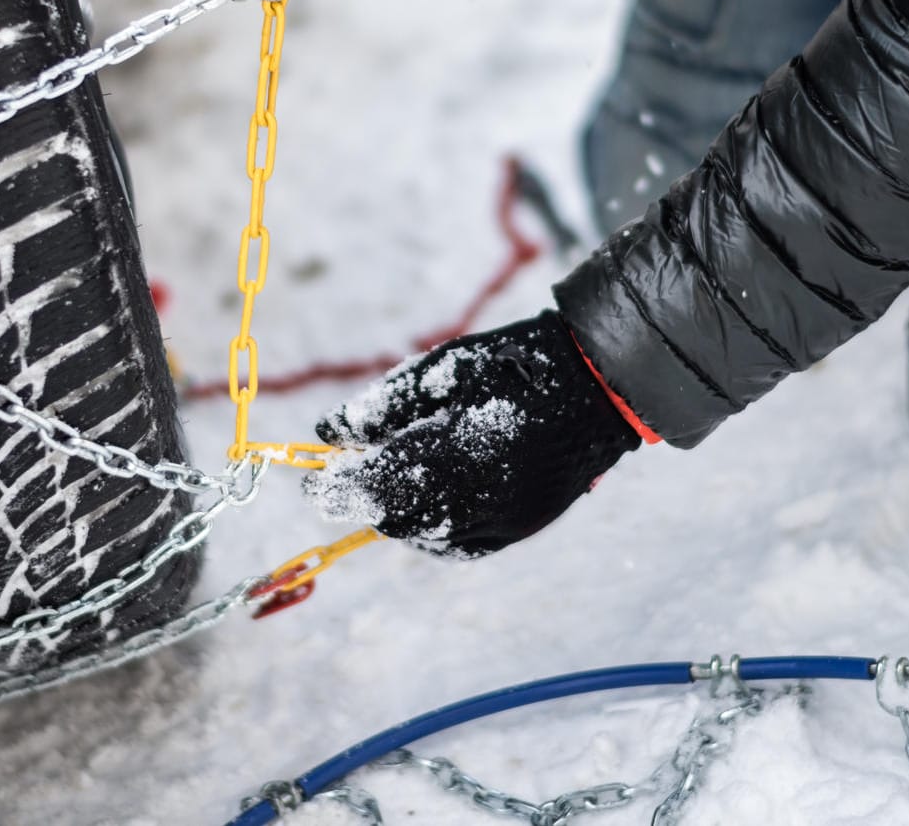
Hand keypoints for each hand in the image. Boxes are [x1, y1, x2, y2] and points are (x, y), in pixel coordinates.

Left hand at [306, 311, 640, 557]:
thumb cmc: (514, 363)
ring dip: (397, 514)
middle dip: (364, 499)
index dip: (334, 488)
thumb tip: (328, 432)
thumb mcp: (442, 369)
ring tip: (389, 480)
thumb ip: (382, 405)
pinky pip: (462, 544)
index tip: (312, 479)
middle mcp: (478, 498)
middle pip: (395, 519)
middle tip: (347, 475)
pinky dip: (434, 527)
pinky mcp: (522, 527)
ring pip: (427, 537)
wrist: (597, 382)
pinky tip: (427, 498)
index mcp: (453, 453)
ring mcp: (504, 519)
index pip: (373, 487)